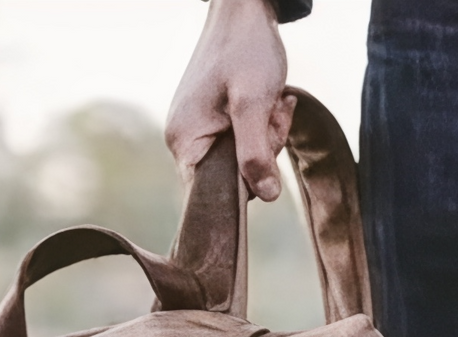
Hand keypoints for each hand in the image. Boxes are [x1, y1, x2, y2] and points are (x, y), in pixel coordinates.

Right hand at [166, 0, 296, 200]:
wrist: (243, 11)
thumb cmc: (246, 50)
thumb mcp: (253, 103)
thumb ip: (256, 153)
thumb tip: (266, 197)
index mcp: (184, 142)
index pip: (212, 196)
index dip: (244, 185)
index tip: (264, 152)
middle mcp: (184, 142)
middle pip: (233, 179)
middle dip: (263, 153)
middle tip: (272, 116)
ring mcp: (199, 132)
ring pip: (243, 162)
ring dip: (268, 138)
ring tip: (272, 104)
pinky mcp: (213, 124)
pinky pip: (245, 144)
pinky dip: (264, 129)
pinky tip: (270, 103)